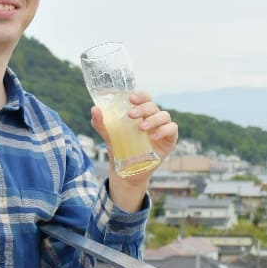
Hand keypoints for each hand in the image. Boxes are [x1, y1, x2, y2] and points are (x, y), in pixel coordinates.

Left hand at [91, 91, 177, 210]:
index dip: (140, 95)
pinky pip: (172, 129)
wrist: (126, 172)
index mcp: (140, 112)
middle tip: (131, 115)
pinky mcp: (169, 139)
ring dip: (153, 119)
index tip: (131, 99)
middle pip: (153, 105)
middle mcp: (152, 117)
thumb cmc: (119, 148)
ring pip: (164, 115)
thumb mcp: (108, 135)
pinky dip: (164, 130)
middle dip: (143, 108)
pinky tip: (153, 136)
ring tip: (141, 128)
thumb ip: (101, 123)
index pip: (144, 98)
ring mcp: (162, 127)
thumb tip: (94, 109)